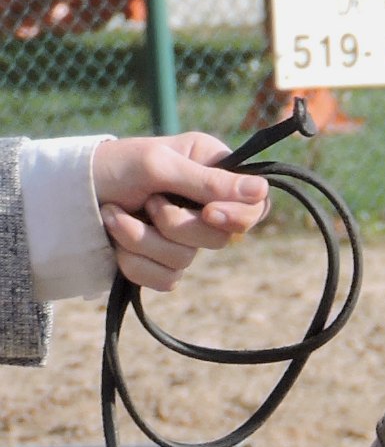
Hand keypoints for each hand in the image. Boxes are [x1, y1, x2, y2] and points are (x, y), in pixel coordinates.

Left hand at [93, 133, 270, 290]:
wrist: (60, 196)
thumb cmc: (110, 166)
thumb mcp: (159, 166)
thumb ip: (209, 181)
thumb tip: (262, 190)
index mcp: (213, 171)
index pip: (255, 204)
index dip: (239, 216)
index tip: (210, 213)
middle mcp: (204, 206)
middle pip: (221, 238)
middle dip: (176, 226)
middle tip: (149, 203)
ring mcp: (183, 239)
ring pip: (187, 261)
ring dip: (142, 240)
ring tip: (113, 215)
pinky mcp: (161, 264)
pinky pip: (165, 280)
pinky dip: (134, 261)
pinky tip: (114, 241)